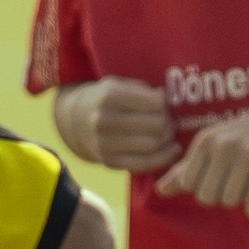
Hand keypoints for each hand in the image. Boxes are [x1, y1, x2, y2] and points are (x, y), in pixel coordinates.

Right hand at [53, 78, 178, 169]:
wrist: (75, 122)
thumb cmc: (105, 100)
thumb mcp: (118, 85)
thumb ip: (142, 90)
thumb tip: (165, 99)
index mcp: (109, 96)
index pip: (154, 103)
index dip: (165, 104)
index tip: (164, 103)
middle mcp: (104, 120)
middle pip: (156, 125)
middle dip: (169, 122)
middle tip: (170, 120)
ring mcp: (105, 144)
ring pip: (153, 145)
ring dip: (168, 139)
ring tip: (169, 132)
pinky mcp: (110, 162)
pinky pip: (145, 164)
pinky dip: (164, 158)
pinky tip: (173, 149)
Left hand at [157, 102, 248, 221]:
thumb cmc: (246, 136)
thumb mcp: (214, 145)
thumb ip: (186, 169)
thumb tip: (160, 191)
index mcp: (206, 139)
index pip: (189, 185)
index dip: (204, 186)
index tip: (218, 174)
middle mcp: (224, 144)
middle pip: (208, 197)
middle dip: (221, 195)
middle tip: (235, 179)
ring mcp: (247, 154)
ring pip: (231, 201)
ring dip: (240, 196)